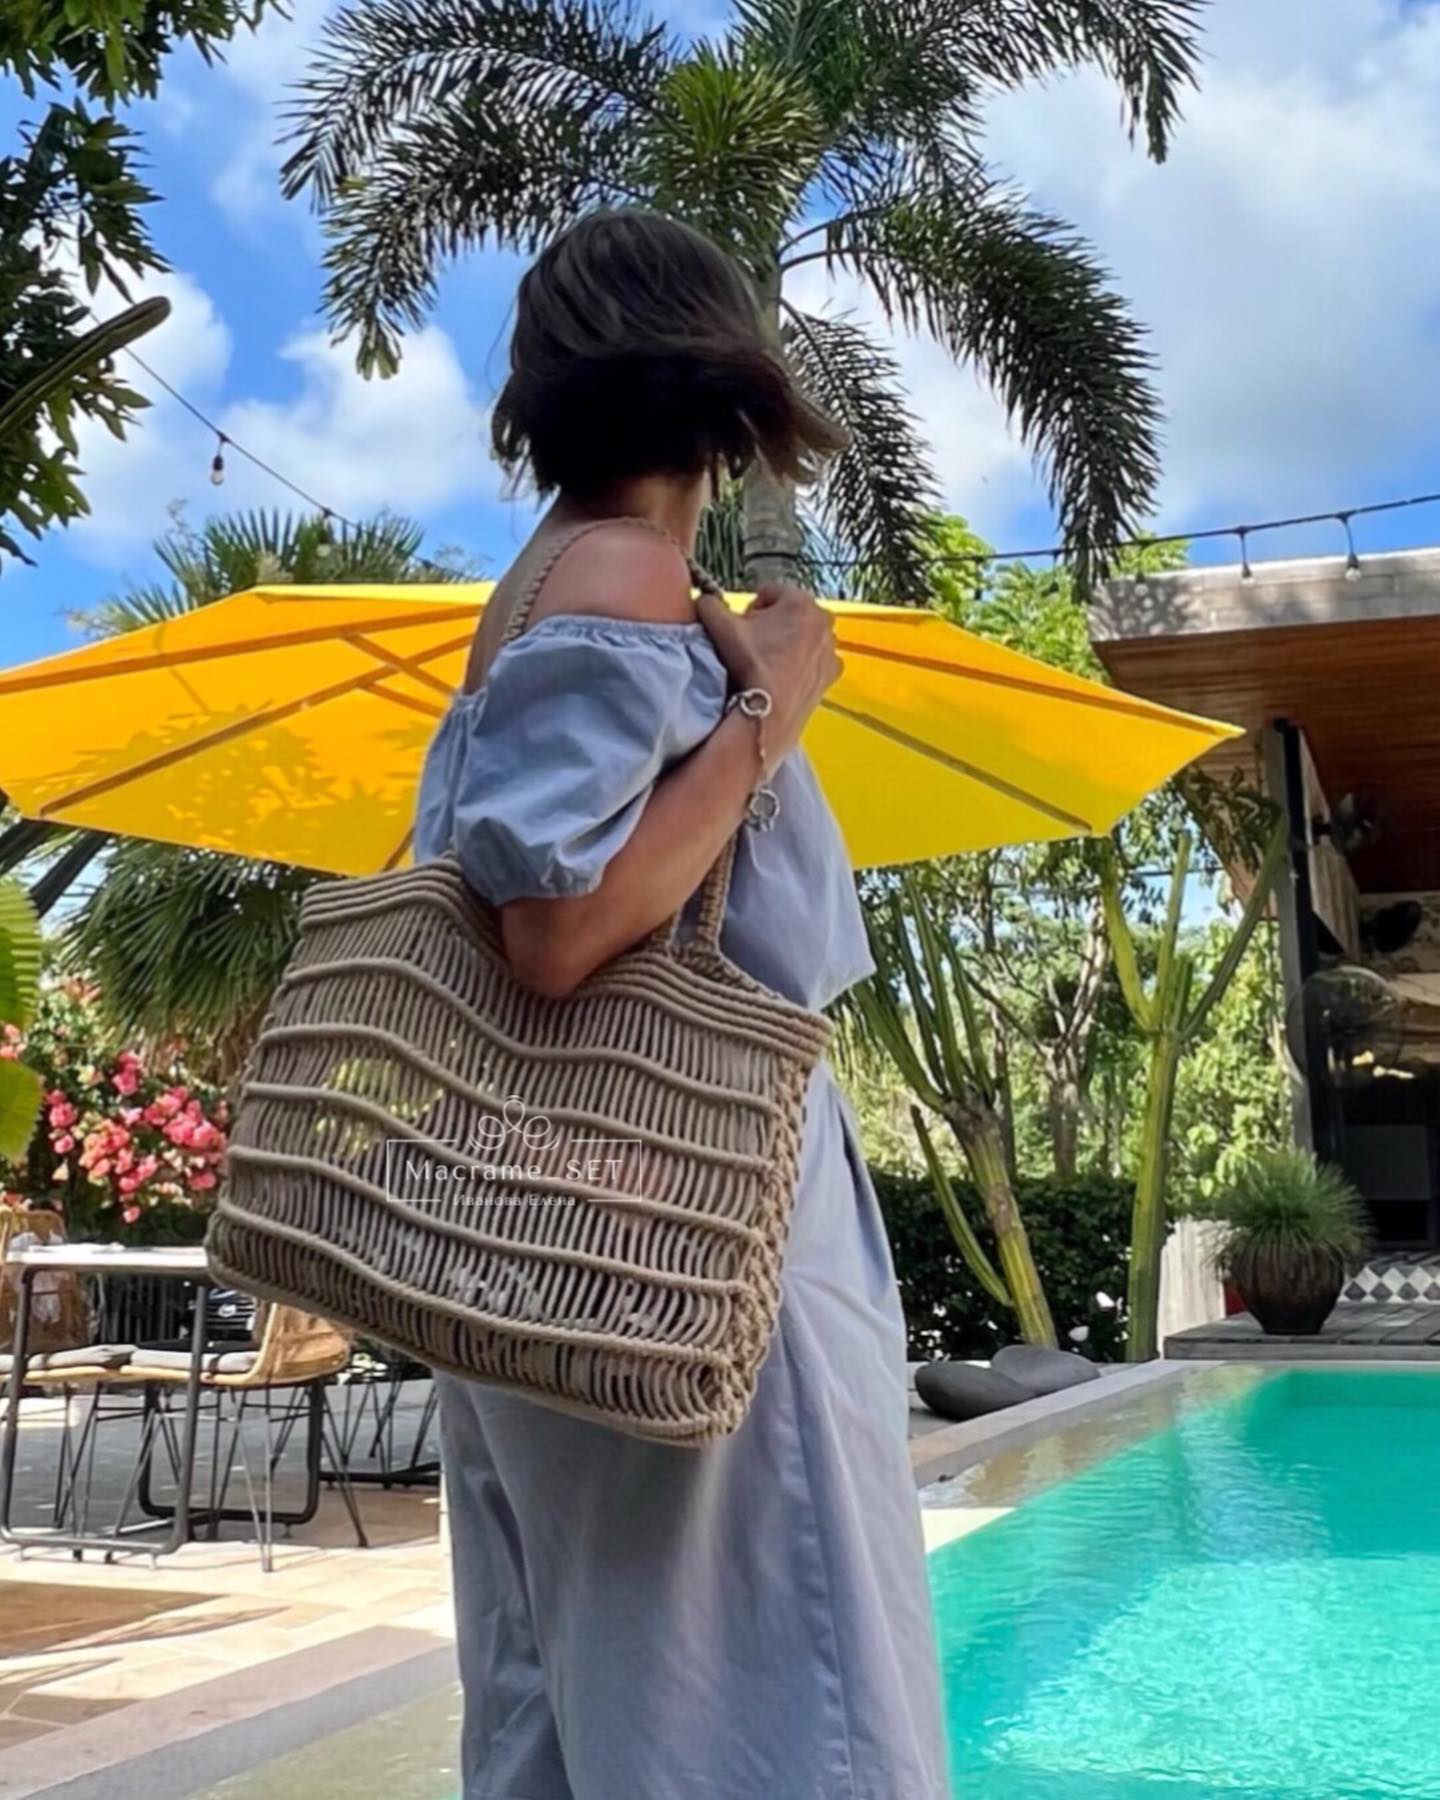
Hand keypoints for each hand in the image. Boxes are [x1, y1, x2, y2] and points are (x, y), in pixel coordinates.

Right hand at [696, 581, 840, 762]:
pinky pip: (812, 661)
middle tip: (753, 644)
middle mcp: (823, 622)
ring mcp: (830, 650)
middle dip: (772, 624)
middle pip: (790, 613)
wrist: (768, 714)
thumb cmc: (750, 667)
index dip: (752, 607)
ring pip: (803, 637)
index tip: (743, 626)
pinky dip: (799, 665)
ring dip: (786, 644)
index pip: (770, 592)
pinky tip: (780, 676)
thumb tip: (705, 600)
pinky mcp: (831, 675)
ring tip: (765, 662)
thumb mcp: (720, 627)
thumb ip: (709, 603)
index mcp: (801, 602)